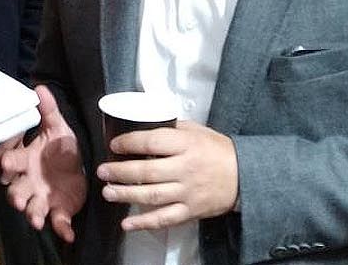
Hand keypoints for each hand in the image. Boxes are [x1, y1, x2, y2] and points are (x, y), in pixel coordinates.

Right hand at [0, 85, 85, 242]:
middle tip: (18, 200)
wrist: (77, 169)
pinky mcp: (59, 211)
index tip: (4, 164)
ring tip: (37, 220)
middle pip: (16, 190)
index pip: (11, 160)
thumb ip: (48, 110)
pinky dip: (62, 229)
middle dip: (16, 195)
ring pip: (32, 209)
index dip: (7, 162)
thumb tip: (39, 87)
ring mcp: (43, 198)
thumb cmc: (60, 148)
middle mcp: (29, 182)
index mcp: (26, 160)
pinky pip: (58, 222)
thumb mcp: (57, 127)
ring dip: (34, 214)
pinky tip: (68, 234)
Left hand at [97, 121, 237, 230]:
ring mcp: (187, 192)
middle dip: (120, 172)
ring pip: (151, 195)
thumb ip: (172, 129)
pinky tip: (127, 223)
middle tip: (102, 171)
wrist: (246, 175)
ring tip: (108, 192)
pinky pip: (164, 218)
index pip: (152, 141)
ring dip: (126, 195)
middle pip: (146, 171)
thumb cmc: (219, 151)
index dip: (129, 143)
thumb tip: (145, 124)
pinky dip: (144, 223)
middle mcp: (185, 169)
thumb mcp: (197, 131)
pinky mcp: (190, 210)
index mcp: (186, 145)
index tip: (114, 145)